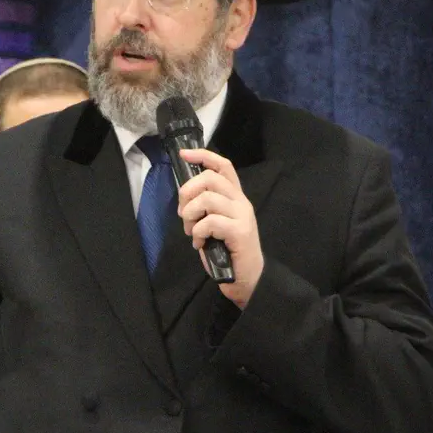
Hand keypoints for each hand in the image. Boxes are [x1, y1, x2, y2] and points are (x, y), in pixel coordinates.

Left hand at [176, 149, 263, 308]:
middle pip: (210, 178)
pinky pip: (210, 221)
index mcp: (235, 196)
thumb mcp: (215, 223)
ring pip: (207, 198)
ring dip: (190, 214)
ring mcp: (242, 216)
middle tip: (183, 213)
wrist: (249, 279)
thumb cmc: (228, 251)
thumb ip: (205, 207)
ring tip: (191, 231)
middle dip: (187, 191)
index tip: (184, 154)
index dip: (203, 156)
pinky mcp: (240, 231)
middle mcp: (241, 201)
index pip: (223, 166)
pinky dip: (198, 232)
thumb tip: (184, 196)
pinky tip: (200, 243)